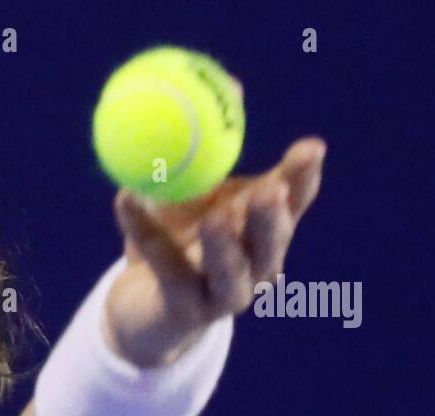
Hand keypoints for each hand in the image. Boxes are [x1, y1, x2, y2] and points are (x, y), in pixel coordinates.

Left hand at [104, 136, 326, 366]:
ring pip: (231, 274)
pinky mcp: (187, 312)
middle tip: (268, 190)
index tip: (310, 148)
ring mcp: (224, 295)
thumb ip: (210, 144)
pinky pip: (167, 272)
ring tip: (218, 217)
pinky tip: (124, 203)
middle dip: (273, 218)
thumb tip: (228, 85)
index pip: (294, 203)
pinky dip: (145, 236)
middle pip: (272, 244)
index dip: (303, 178)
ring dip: (224, 246)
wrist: (141, 302)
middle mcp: (255, 266)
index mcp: (264, 230)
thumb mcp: (191, 185)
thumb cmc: (175, 234)